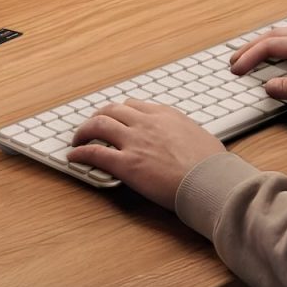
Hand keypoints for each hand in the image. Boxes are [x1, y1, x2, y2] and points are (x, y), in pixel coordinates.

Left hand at [67, 100, 226, 209]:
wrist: (211, 182)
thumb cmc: (213, 166)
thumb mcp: (200, 136)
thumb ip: (183, 133)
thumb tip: (183, 139)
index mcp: (165, 115)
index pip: (133, 105)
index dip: (119, 112)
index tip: (114, 118)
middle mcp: (146, 123)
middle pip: (112, 110)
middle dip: (97, 117)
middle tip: (91, 127)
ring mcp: (135, 141)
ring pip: (98, 125)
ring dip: (83, 131)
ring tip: (77, 140)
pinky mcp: (127, 164)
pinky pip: (95, 152)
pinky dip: (80, 152)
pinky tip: (73, 157)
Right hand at [229, 27, 286, 114]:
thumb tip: (269, 85)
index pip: (271, 45)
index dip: (249, 57)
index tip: (236, 70)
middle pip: (274, 35)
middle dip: (250, 48)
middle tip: (234, 62)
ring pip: (284, 34)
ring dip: (263, 43)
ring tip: (249, 56)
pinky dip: (277, 44)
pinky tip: (276, 53)